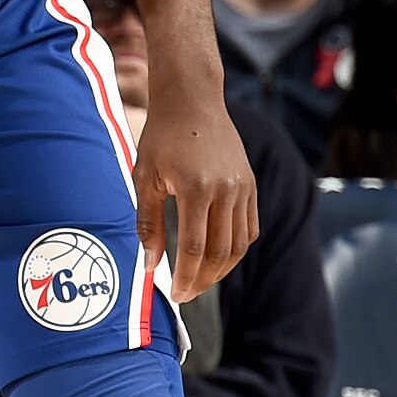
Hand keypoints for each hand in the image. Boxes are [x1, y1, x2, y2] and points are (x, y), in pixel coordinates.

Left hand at [134, 96, 256, 295]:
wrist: (192, 101)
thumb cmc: (162, 137)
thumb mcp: (145, 177)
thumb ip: (148, 223)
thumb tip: (149, 265)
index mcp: (197, 188)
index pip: (194, 248)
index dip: (185, 277)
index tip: (175, 295)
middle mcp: (227, 190)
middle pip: (220, 252)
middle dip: (203, 280)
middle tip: (187, 295)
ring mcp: (244, 188)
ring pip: (240, 244)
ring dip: (221, 269)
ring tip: (200, 281)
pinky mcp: (251, 185)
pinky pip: (250, 227)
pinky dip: (237, 248)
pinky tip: (218, 257)